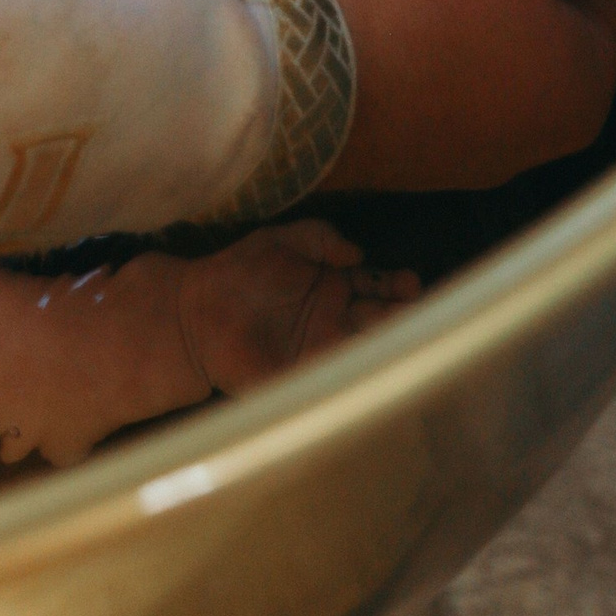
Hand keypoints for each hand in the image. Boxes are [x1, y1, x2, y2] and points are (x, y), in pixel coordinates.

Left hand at [177, 220, 419, 393]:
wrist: (196, 310)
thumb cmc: (240, 271)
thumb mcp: (280, 240)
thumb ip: (318, 237)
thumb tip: (358, 252)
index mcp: (334, 287)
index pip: (378, 286)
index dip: (397, 285)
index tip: (411, 282)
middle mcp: (336, 321)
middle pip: (381, 319)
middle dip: (404, 316)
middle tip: (419, 313)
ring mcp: (321, 351)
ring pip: (365, 349)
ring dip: (388, 346)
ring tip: (408, 339)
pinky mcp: (303, 377)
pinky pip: (334, 378)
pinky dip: (355, 377)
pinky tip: (371, 371)